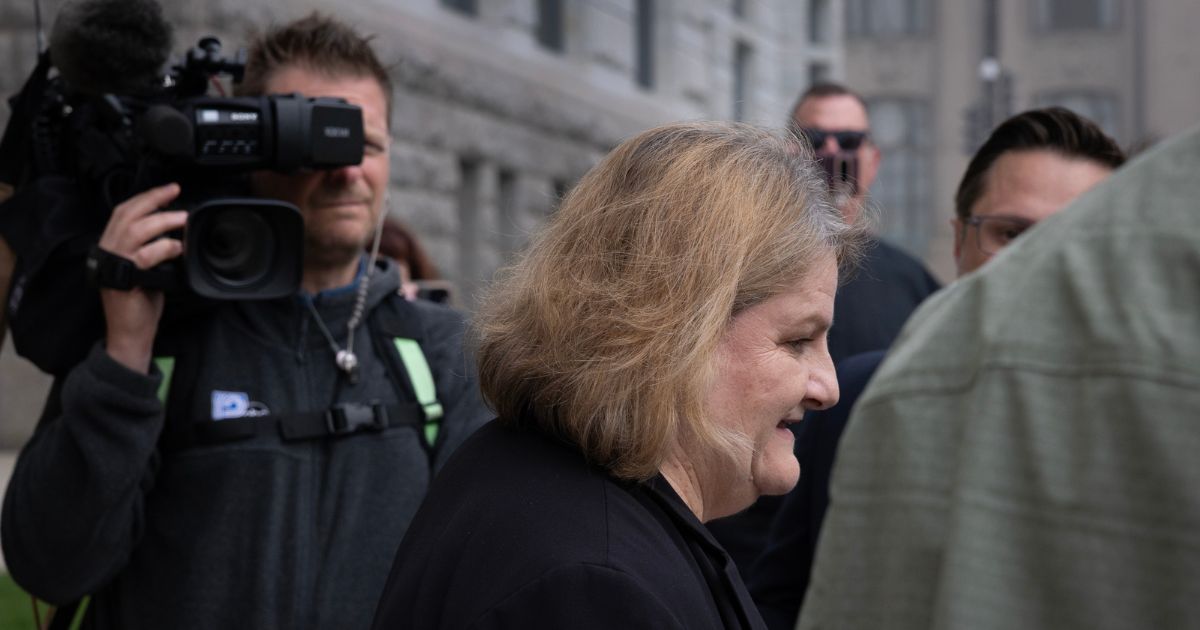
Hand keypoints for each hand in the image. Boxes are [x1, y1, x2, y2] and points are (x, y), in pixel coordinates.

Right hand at [97, 183, 186, 372]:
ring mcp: (114, 264)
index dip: (146, 198)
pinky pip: (145, 255)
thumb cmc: (141, 301)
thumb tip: (174, 228)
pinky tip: (178, 247)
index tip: (169, 190)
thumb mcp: (147, 268)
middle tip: (176, 193)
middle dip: (153, 199)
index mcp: (112, 245)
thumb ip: (151, 247)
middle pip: (127, 214)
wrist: (131, 332)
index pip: (124, 212)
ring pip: (135, 230)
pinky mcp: (125, 278)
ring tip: (183, 219)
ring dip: (162, 221)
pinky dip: (164, 248)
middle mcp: (108, 250)